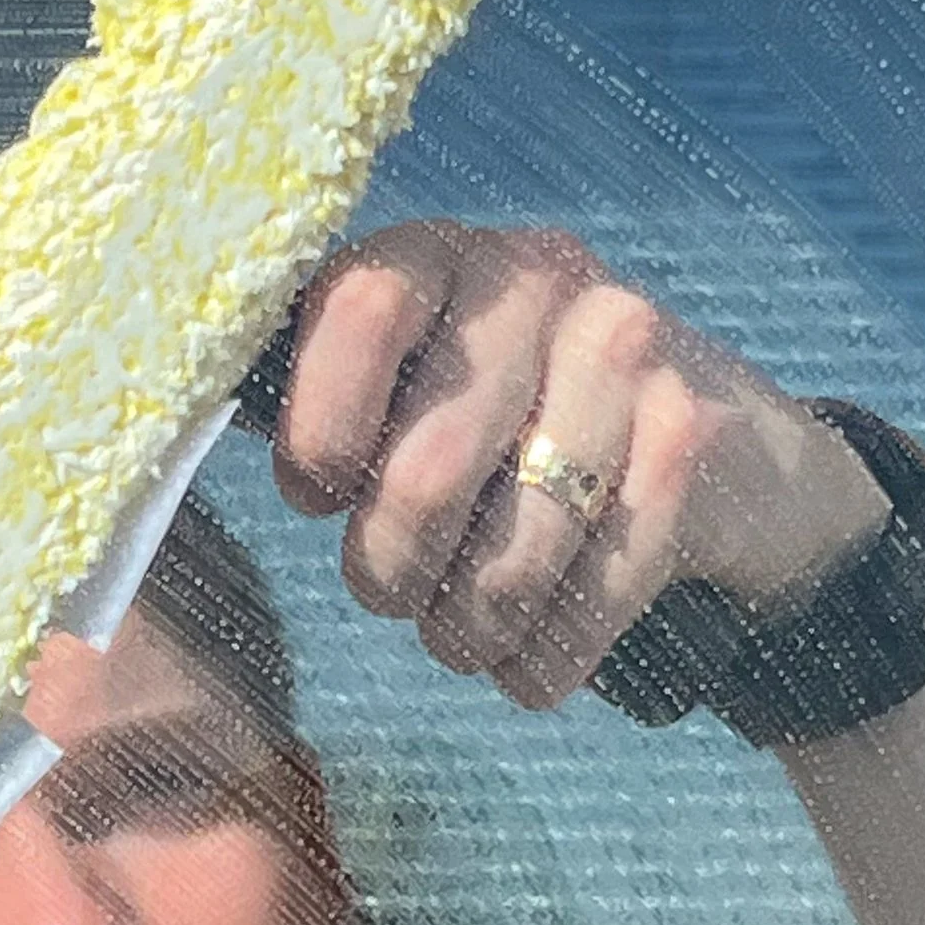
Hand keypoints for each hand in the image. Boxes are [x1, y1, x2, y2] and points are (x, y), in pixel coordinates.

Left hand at [269, 222, 884, 707]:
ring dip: (470, 634)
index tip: (319, 494)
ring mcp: (632, 351)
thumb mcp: (420, 395)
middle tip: (393, 597)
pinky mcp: (695, 440)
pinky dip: (548, 663)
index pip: (358, 310)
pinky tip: (534, 668)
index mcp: (445, 255)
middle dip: (392, 573)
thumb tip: (192, 428)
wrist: (732, 466)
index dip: (321, 433)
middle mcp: (541, 277)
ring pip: (511, 552)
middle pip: (426, 470)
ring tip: (463, 640)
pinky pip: (595, 594)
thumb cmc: (520, 439)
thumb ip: (325, 402)